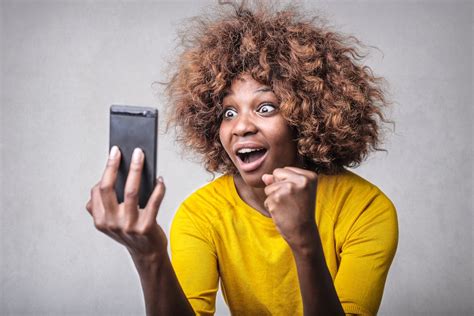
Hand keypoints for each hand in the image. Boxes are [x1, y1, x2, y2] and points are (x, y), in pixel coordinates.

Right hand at [85, 146, 166, 262]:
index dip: (107, 170)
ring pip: (131, 191)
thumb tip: (109, 175)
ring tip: (140, 156)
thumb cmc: (131, 231)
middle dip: (113, 165)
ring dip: (136, 170)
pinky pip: (153, 202)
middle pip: (108, 188)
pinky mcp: (146, 227)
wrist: (147, 253)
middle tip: (121, 150)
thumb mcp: (111, 221)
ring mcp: (128, 226)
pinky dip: (158, 188)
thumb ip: (104, 204)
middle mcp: (111, 223)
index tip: (114, 153)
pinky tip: (160, 179)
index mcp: (100, 220)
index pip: (98, 190)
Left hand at [262, 167, 317, 248]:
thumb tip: (264, 176)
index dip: (287, 183)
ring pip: (269, 187)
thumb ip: (280, 181)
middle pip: (276, 173)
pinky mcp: (277, 198)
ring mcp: (288, 188)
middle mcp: (300, 180)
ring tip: (287, 207)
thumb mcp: (297, 192)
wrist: (303, 232)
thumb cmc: (300, 211)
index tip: (298, 195)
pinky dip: (271, 207)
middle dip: (278, 187)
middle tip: (291, 201)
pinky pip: (266, 199)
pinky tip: (282, 213)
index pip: (285, 169)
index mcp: (309, 176)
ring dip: (274, 198)